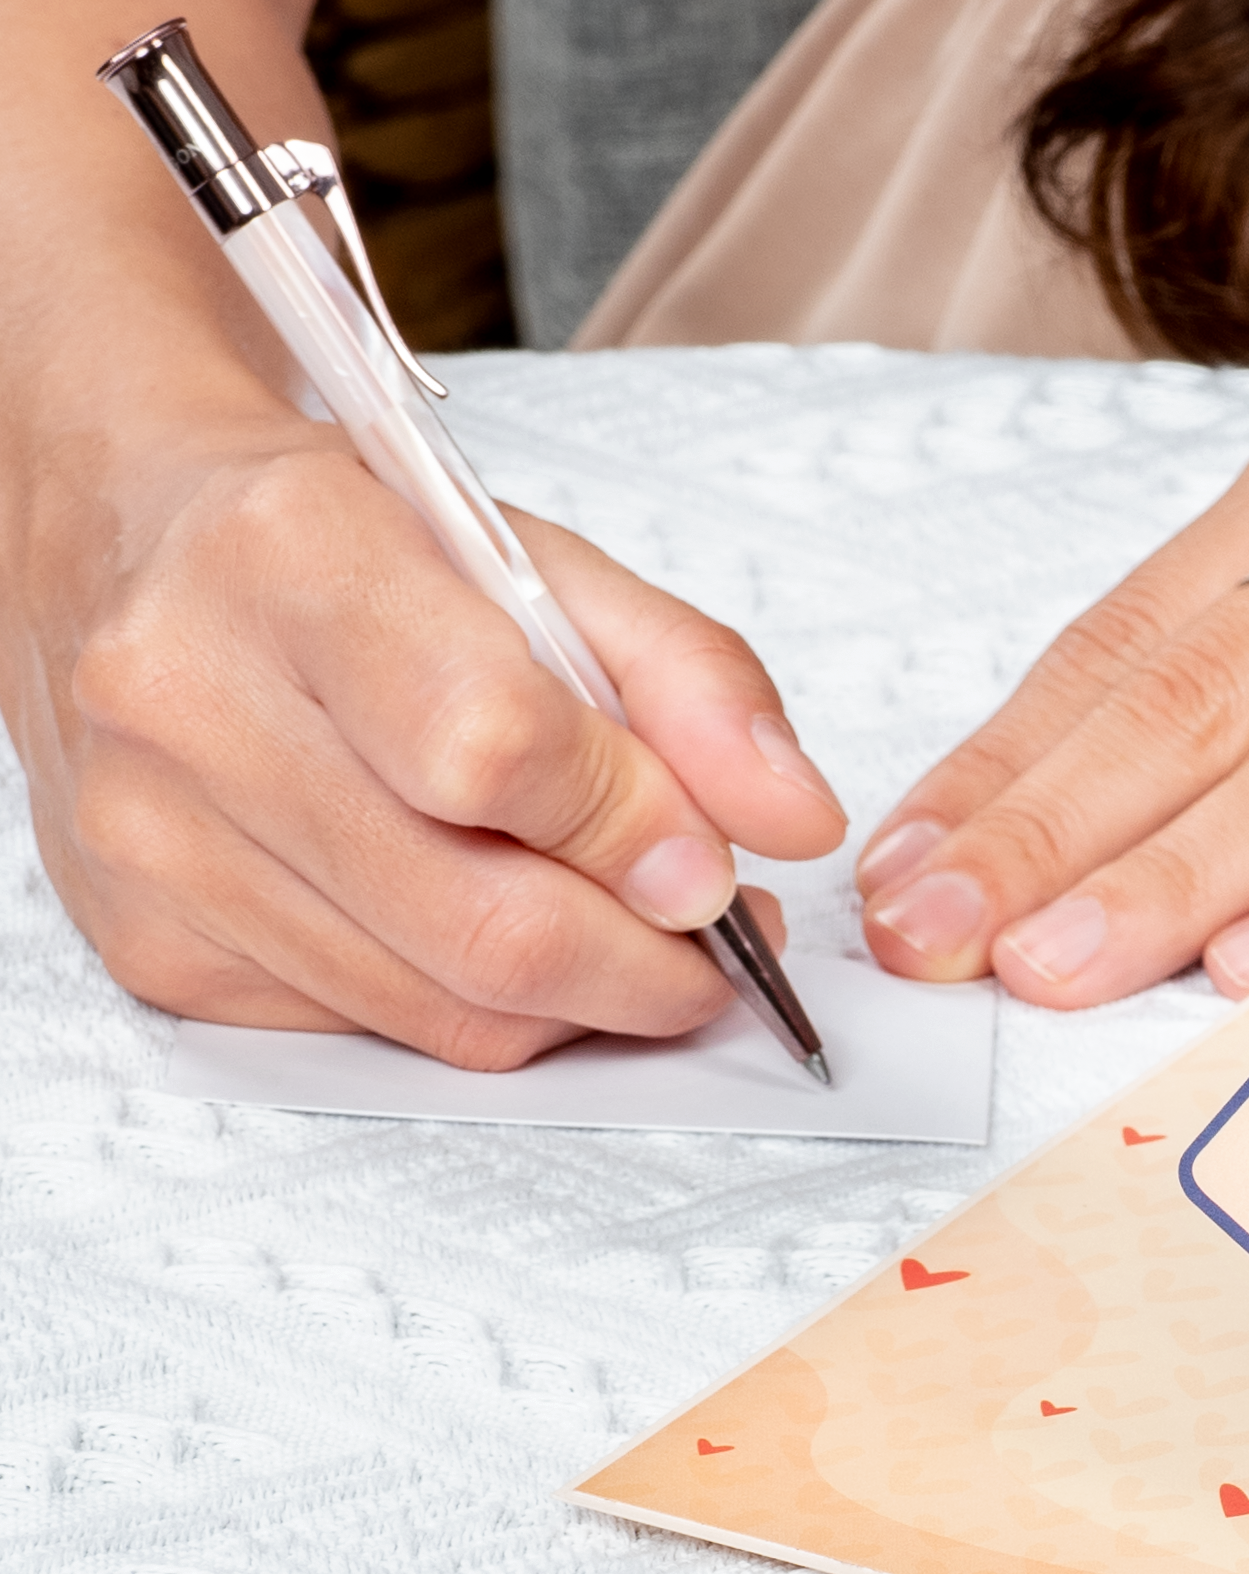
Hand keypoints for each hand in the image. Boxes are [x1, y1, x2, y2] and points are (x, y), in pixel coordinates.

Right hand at [7, 405, 849, 1066]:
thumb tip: (794, 819)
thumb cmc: (342, 547)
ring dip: (580, 998)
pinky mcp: (150, 942)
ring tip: (630, 931)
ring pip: (440, 1006)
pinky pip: (373, 1030)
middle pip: (479, 921)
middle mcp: (187, 698)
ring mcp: (150, 836)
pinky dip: (475, 1006)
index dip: (641, 833)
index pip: (498, 752)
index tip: (724, 866)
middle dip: (648, 965)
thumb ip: (692, 680)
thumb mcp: (540, 562)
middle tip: (719, 943)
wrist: (128, 543)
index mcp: (290, 557)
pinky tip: (491, 924)